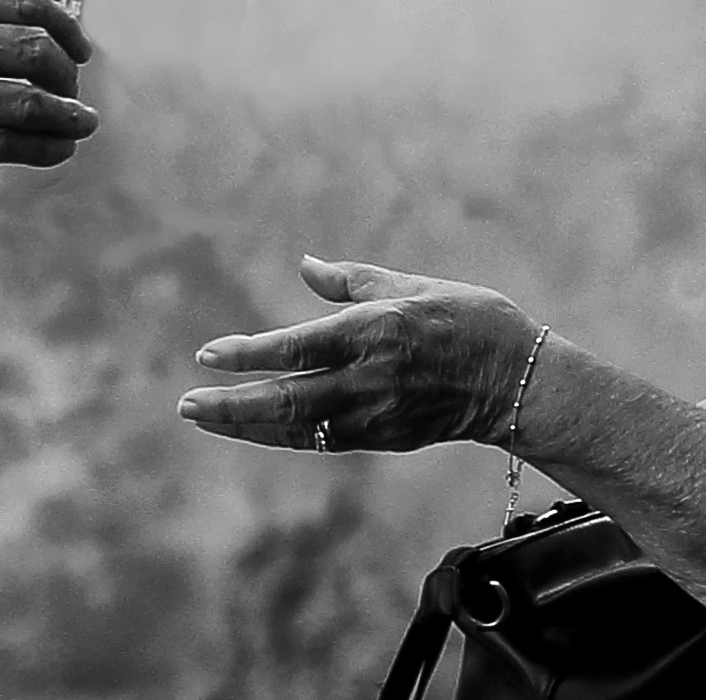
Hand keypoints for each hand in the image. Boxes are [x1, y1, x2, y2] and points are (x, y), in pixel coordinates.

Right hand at [0, 0, 98, 169]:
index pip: (28, 1)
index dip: (63, 25)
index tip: (76, 44)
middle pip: (39, 52)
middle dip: (66, 73)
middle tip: (72, 88)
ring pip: (32, 101)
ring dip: (68, 115)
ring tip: (82, 123)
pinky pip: (5, 142)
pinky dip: (43, 146)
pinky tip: (58, 149)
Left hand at [178, 256, 536, 452]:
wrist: (518, 380)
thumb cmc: (468, 320)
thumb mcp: (412, 286)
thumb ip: (352, 281)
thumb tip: (304, 266)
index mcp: (374, 332)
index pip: (296, 347)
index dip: (249, 354)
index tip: (208, 355)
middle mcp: (368, 378)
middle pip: (284, 398)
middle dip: (230, 404)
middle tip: (186, 403)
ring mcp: (374, 414)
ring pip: (296, 426)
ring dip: (247, 425)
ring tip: (206, 417)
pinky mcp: (383, 437)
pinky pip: (320, 439)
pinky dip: (283, 434)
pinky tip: (255, 428)